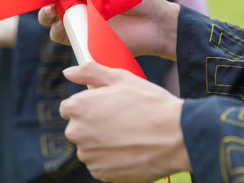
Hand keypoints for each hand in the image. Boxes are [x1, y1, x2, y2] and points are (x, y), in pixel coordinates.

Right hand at [38, 0, 179, 59]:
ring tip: (54, 13)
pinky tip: (63, 27)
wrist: (157, 24)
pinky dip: (60, 32)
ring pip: (54, 23)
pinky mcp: (87, 40)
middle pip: (51, 4)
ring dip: (48, 17)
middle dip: (43, 3)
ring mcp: (83, 23)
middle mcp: (80, 5)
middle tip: (47, 1)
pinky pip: (66, 38)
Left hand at [60, 63, 191, 182]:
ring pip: (89, 147)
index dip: (86, 105)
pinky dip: (111, 159)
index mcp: (78, 107)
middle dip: (93, 124)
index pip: (68, 108)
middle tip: (120, 120)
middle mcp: (77, 132)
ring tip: (128, 135)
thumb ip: (90, 71)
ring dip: (101, 143)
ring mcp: (89, 155)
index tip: (104, 107)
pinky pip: (100, 164)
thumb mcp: (120, 77)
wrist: (176, 136)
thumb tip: (69, 72)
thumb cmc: (149, 103)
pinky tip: (129, 149)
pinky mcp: (102, 173)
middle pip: (77, 128)